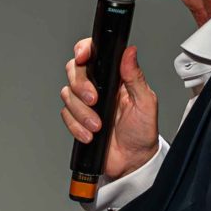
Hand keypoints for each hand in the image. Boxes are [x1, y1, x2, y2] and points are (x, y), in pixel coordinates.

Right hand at [61, 39, 158, 179]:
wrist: (132, 160)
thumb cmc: (142, 131)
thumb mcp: (145, 102)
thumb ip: (135, 76)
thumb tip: (130, 52)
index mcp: (114, 77)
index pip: (93, 54)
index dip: (83, 50)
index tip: (83, 57)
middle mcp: (97, 86)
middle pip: (74, 71)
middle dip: (80, 86)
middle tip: (94, 100)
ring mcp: (85, 103)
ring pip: (67, 95)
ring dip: (81, 113)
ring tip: (98, 125)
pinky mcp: (77, 120)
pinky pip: (66, 116)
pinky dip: (76, 127)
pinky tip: (90, 134)